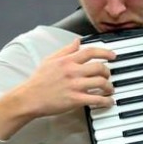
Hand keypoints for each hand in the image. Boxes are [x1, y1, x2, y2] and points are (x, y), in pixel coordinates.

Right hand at [0, 38, 115, 139]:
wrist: (29, 98)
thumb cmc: (38, 80)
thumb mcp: (50, 60)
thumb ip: (66, 50)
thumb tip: (77, 41)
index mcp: (67, 61)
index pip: (91, 51)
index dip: (105, 52)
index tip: (113, 55)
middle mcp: (73, 71)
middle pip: (100, 67)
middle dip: (108, 72)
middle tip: (109, 76)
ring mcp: (75, 86)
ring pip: (101, 83)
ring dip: (109, 87)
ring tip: (109, 90)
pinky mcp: (75, 100)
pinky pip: (97, 99)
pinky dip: (106, 101)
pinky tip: (108, 102)